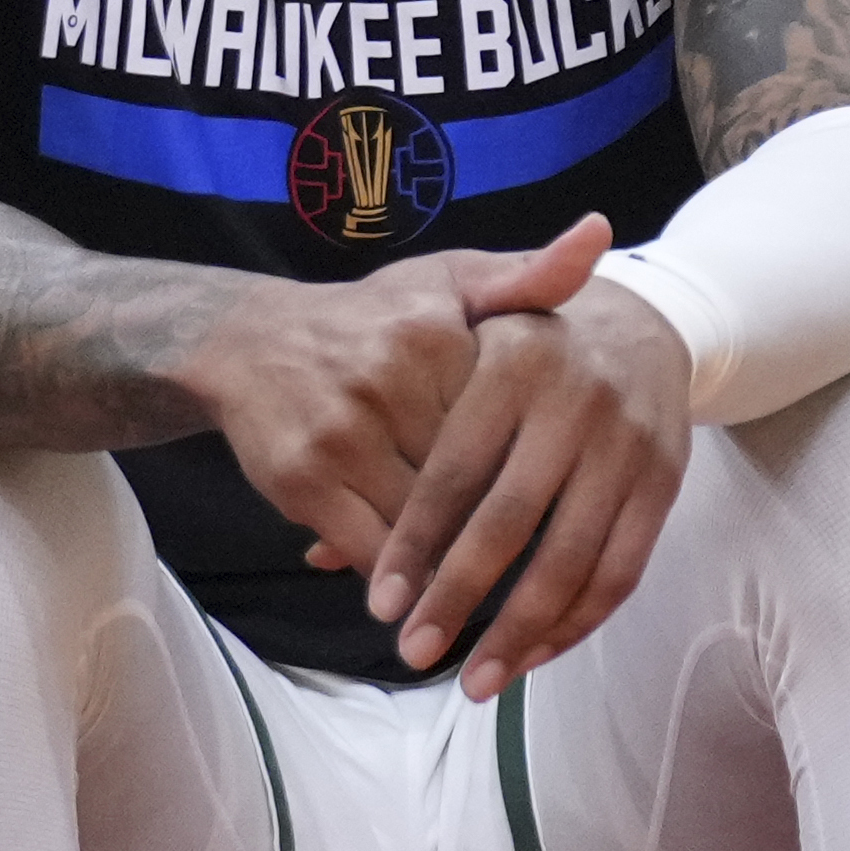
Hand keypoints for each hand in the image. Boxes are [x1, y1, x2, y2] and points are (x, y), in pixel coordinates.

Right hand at [176, 217, 612, 600]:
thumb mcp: (452, 281)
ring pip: (427, 526)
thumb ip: (529, 277)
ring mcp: (342, 433)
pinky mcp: (304, 479)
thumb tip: (599, 233)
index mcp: (437, 335)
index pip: (513, 425)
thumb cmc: (375, 319)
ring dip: (460, 574)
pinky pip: (373, 548)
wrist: (250, 341)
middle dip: (512, 535)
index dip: (545, 471)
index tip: (582, 504)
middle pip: (475, 482)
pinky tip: (426, 601)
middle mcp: (388, 380)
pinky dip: (404, 580)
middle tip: (557, 588)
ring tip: (499, 618)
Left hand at [364, 250, 694, 698]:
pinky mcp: (665, 480)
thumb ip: (390, 445)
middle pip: (510, 520)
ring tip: (477, 682)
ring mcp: (627, 443)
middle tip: (415, 653)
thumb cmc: (524, 346)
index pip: (454, 469)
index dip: (416, 544)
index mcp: (513, 362)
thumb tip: (323, 551)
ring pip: (572, 556)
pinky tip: (534, 654)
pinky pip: (622, 568)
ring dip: (523, 628)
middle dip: (460, 595)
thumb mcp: (454, 354)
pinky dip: (579, 621)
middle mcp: (576, 399)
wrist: (643, 320)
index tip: (381, 605)